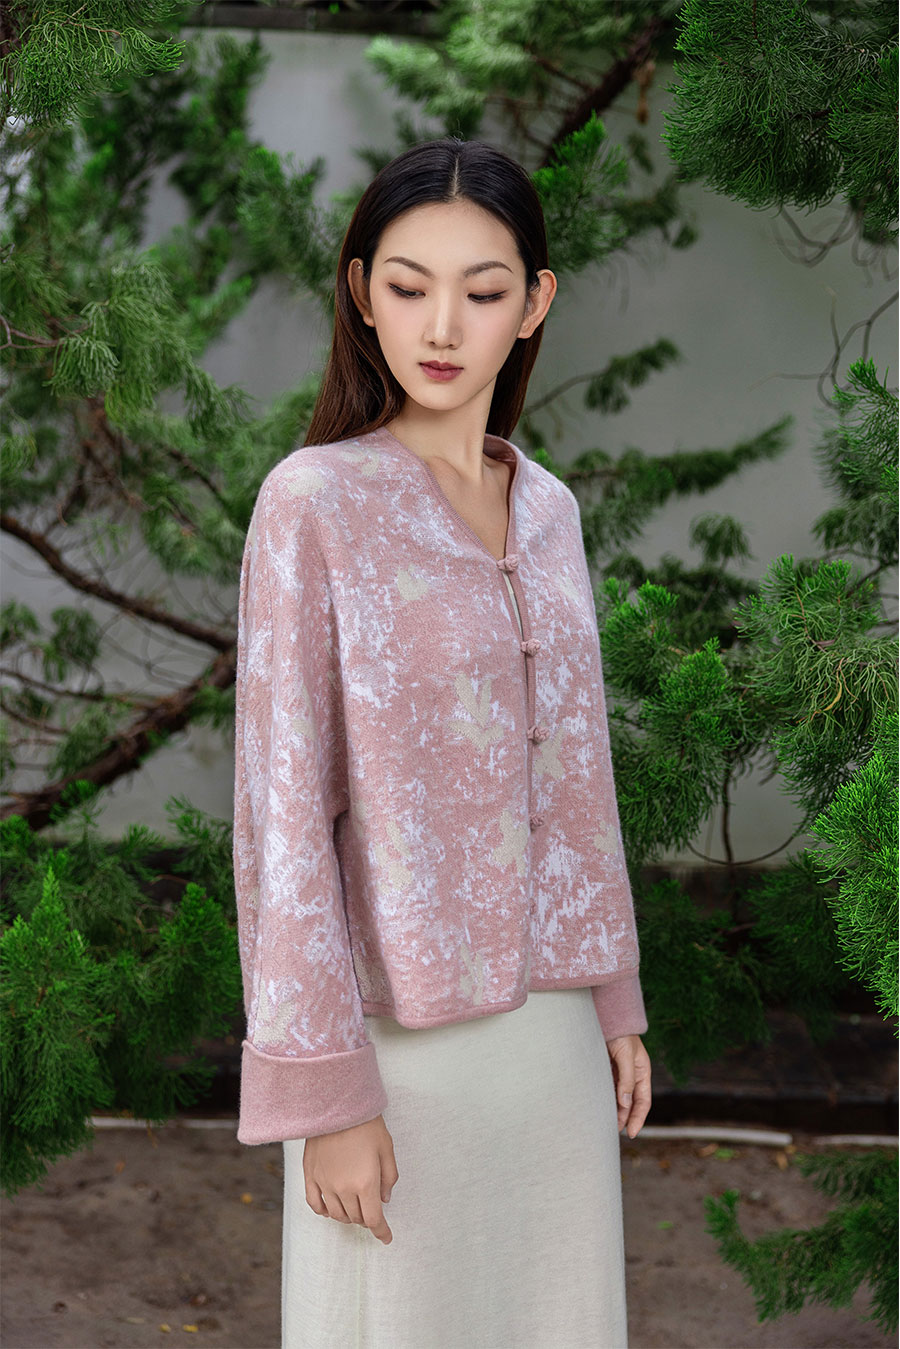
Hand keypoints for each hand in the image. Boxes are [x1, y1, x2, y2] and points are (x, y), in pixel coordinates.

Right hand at [303, 1114, 399, 1244]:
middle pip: (356, 1218)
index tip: (386, 1238)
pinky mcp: (310, 1175)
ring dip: (348, 1215)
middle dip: (366, 1217)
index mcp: (366, 1183)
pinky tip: (331, 1209)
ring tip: (354, 1206)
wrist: (336, 1104)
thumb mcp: (387, 1149)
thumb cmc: (366, 1124)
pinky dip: (324, 1211)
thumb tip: (384, 1200)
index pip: (373, 1220)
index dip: (382, 1232)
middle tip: (372, 1208)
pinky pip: (315, 1204)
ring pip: (336, 1214)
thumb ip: (389, 1178)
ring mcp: (324, 1183)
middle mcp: (343, 1188)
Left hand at [605, 1033, 650, 1137]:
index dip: (638, 1118)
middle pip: (630, 1103)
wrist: (607, 1016)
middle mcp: (631, 1075)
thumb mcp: (626, 1056)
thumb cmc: (621, 1034)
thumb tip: (626, 1103)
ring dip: (613, 1110)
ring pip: (618, 1097)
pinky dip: (604, 1099)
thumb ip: (626, 1079)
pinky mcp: (606, 1070)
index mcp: (642, 1072)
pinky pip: (607, 1088)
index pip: (643, 1102)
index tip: (632, 1133)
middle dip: (624, 1118)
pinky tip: (598, 1107)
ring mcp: (618, 1073)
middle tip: (613, 1132)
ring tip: (604, 1124)